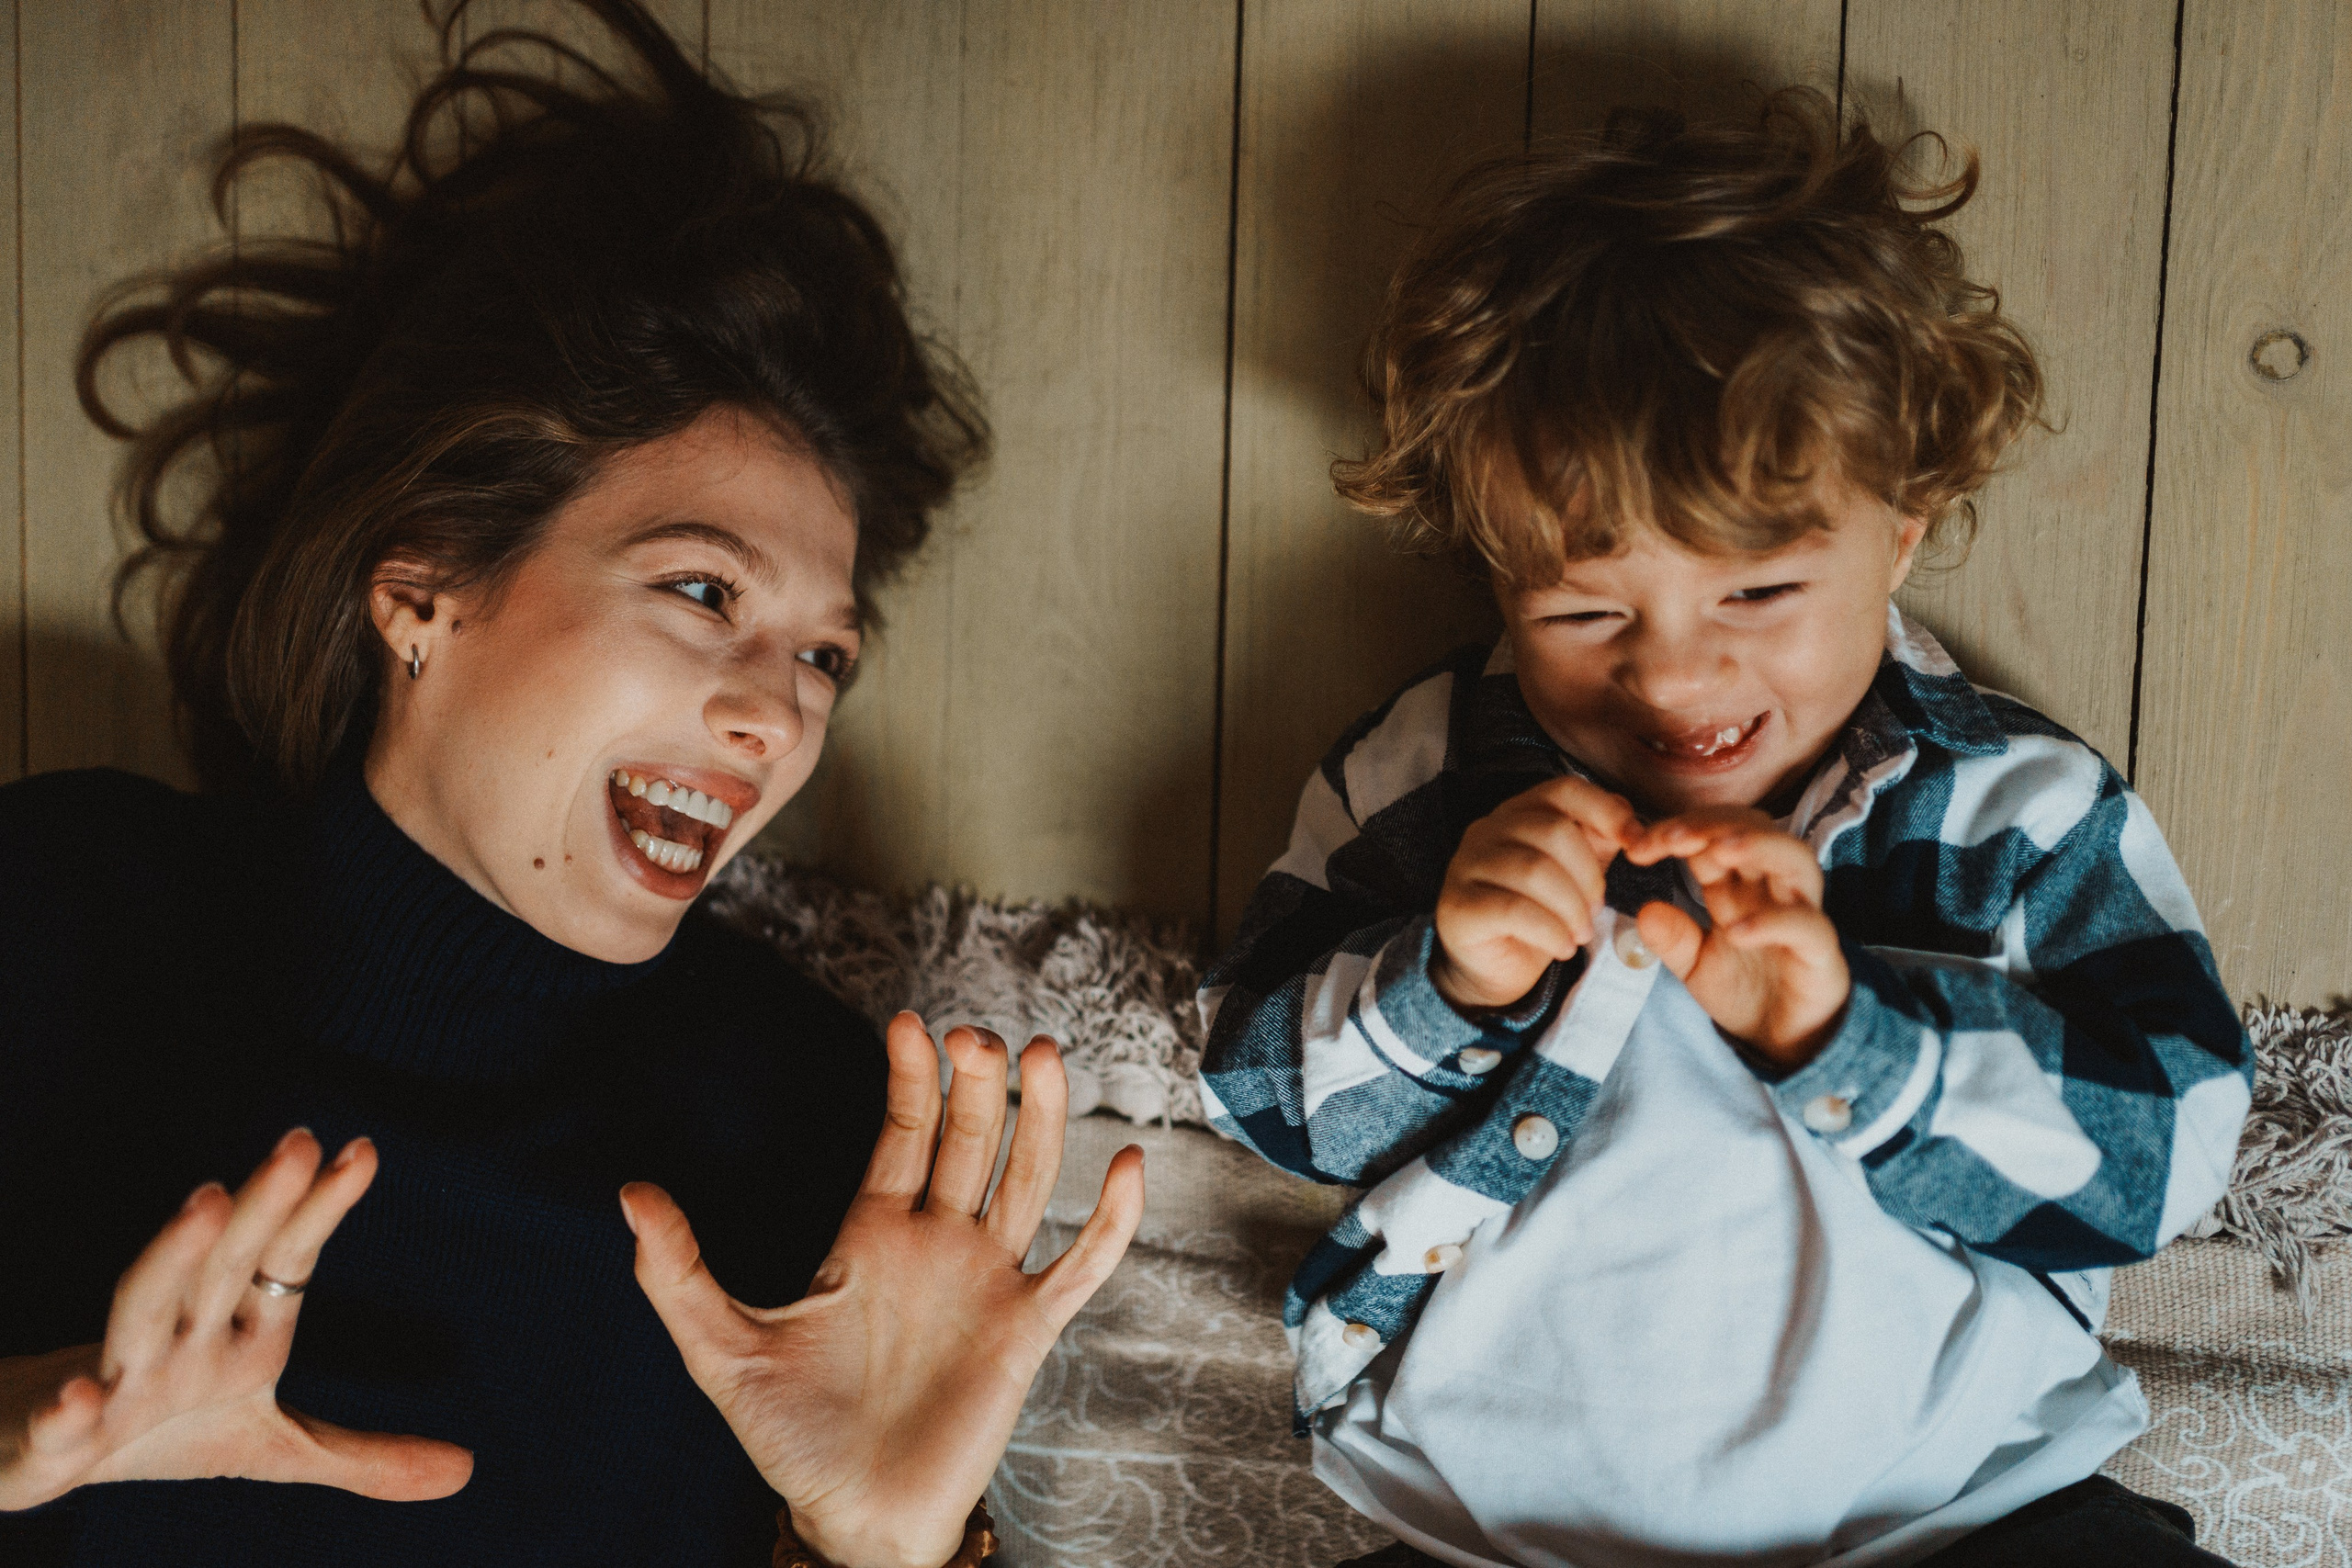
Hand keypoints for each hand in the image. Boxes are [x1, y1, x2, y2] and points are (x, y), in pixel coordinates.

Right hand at [0, 1129, 473, 1511]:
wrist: (41, 1453)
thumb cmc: (164, 1430)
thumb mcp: (273, 1449)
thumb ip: (362, 1455)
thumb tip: (467, 1469)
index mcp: (238, 1336)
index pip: (286, 1260)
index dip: (321, 1209)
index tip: (365, 1150)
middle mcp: (180, 1340)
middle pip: (224, 1265)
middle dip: (262, 1205)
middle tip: (301, 1140)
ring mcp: (116, 1379)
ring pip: (141, 1309)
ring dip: (170, 1257)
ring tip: (205, 1199)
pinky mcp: (51, 1439)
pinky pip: (56, 1422)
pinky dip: (64, 1409)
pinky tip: (77, 1394)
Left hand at [623, 1014, 1144, 1567]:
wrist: (852, 1521)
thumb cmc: (793, 1441)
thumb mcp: (721, 1350)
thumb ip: (675, 1273)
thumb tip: (628, 1193)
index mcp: (871, 1235)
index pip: (902, 1134)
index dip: (909, 1078)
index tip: (909, 1022)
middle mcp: (937, 1245)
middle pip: (970, 1140)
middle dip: (977, 1084)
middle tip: (978, 1037)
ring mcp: (987, 1282)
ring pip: (1027, 1179)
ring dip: (1040, 1118)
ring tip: (1043, 1057)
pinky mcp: (1025, 1330)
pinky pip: (1081, 1265)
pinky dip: (1112, 1218)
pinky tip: (1128, 1163)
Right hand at [1433, 775, 1639, 1009]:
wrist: (1494, 967)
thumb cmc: (1538, 913)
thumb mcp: (1575, 874)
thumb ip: (1599, 843)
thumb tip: (1634, 827)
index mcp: (1521, 812)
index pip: (1565, 790)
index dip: (1606, 811)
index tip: (1637, 845)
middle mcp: (1488, 828)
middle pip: (1554, 830)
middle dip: (1588, 876)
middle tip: (1596, 910)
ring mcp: (1467, 864)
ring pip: (1534, 870)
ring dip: (1571, 908)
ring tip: (1580, 934)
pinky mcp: (1458, 905)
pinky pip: (1512, 910)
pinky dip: (1549, 931)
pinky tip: (1561, 947)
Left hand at [1624, 809, 1849, 1068]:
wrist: (1782, 1040)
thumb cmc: (1744, 991)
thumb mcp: (1695, 965)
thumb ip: (1672, 939)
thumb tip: (1642, 913)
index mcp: (1738, 885)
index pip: (1713, 837)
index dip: (1678, 831)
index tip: (1637, 846)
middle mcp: (1772, 889)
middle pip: (1755, 830)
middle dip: (1713, 824)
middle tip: (1672, 837)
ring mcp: (1800, 914)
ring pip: (1795, 858)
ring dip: (1757, 845)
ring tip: (1718, 851)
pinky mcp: (1820, 950)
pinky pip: (1805, 925)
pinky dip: (1772, 922)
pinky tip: (1736, 932)